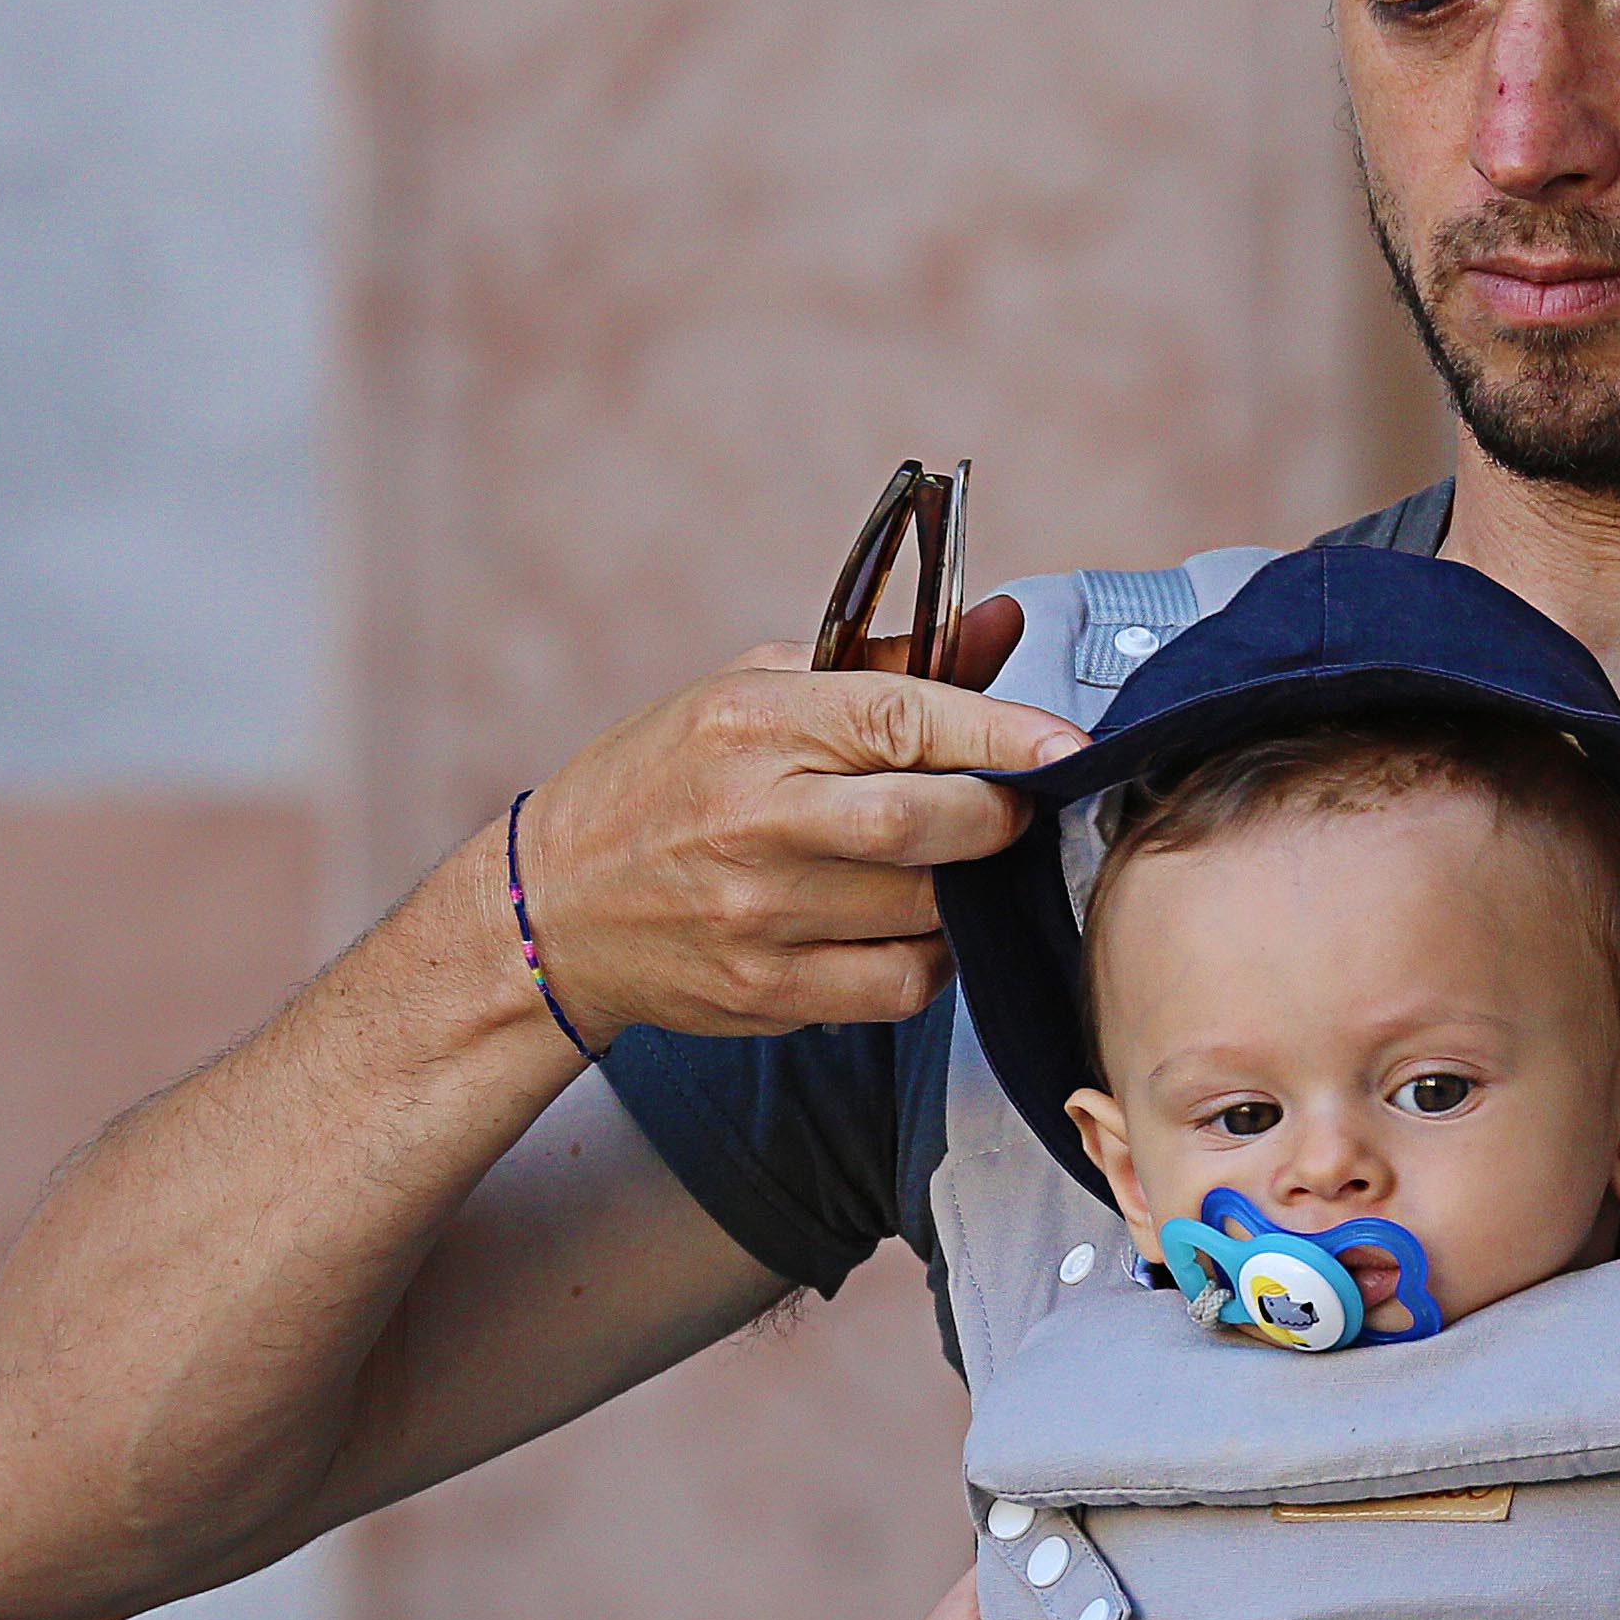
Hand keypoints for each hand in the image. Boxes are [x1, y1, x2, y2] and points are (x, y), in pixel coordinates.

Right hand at [522, 596, 1075, 1041]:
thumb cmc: (663, 783)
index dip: (1004, 732)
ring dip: (968, 889)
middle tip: (1016, 810)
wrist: (552, 907)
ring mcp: (756, 916)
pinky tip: (916, 927)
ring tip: (955, 865)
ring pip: (925, 910)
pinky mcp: (764, 991)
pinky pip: (900, 985)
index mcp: (751, 725)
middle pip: (923, 824)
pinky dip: (935, 959)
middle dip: (999, 817)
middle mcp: (752, 821)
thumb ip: (887, 665)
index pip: (903, 717)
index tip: (1067, 747)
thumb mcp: (753, 692)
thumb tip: (1001, 628)